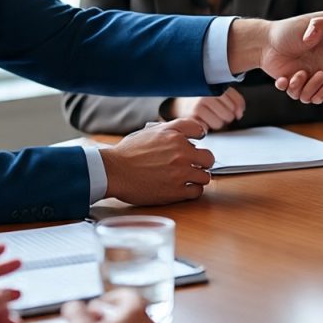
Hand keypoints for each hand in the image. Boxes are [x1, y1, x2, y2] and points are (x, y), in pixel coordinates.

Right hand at [100, 117, 214, 203]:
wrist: (113, 171)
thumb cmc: (128, 152)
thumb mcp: (152, 131)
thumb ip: (174, 129)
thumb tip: (194, 133)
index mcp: (174, 135)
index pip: (200, 131)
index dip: (199, 137)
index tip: (195, 142)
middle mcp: (181, 153)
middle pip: (208, 158)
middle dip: (202, 161)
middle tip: (193, 164)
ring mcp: (180, 173)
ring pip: (205, 176)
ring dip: (197, 177)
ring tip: (186, 177)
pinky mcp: (176, 191)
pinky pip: (197, 192)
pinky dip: (192, 190)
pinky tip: (182, 187)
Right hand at [168, 88, 244, 130]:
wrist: (181, 100)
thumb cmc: (203, 97)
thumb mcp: (221, 92)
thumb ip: (236, 100)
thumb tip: (239, 114)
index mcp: (216, 87)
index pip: (236, 102)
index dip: (236, 109)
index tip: (228, 107)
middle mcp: (206, 95)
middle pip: (229, 115)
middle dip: (225, 116)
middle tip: (217, 111)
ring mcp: (198, 106)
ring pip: (219, 124)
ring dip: (216, 123)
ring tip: (210, 116)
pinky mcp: (191, 117)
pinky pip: (208, 129)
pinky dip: (206, 127)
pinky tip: (203, 120)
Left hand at [229, 12, 322, 101]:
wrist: (266, 40)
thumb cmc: (288, 29)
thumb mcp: (312, 21)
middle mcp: (317, 68)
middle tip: (320, 75)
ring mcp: (304, 76)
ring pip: (311, 95)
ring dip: (307, 89)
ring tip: (300, 73)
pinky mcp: (291, 82)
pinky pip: (295, 93)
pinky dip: (291, 88)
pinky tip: (286, 77)